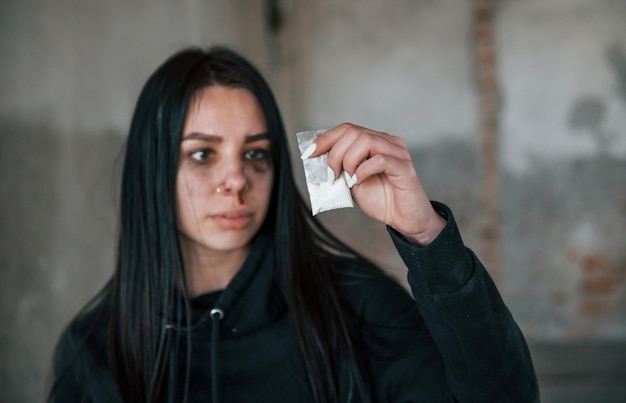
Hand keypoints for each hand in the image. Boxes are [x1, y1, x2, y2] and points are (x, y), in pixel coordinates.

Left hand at [305, 123, 445, 246]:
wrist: (404, 219)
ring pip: (366, 140)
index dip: (325, 139)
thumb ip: (340, 168)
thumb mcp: (352, 182)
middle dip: (335, 154)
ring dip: (348, 160)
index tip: (309, 154)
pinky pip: (380, 159)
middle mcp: (387, 142)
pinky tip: (358, 182)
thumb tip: (317, 160)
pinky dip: (362, 170)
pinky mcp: (404, 168)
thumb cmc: (382, 199)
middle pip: (354, 132)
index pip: (347, 128)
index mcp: (375, 142)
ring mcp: (397, 153)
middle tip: (332, 175)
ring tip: (347, 179)